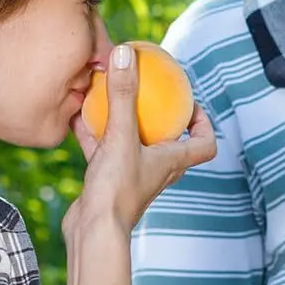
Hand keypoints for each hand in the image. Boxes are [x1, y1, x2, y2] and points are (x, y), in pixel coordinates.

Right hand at [64, 42, 215, 284]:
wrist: (92, 232)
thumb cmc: (116, 189)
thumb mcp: (120, 135)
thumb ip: (122, 95)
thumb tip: (127, 52)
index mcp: (172, 162)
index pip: (204, 144)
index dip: (205, 124)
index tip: (192, 102)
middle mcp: (156, 170)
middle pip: (170, 142)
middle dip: (163, 117)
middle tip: (151, 92)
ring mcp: (131, 177)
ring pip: (133, 144)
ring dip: (125, 122)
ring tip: (111, 97)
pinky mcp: (107, 182)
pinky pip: (104, 151)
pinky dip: (95, 134)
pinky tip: (79, 114)